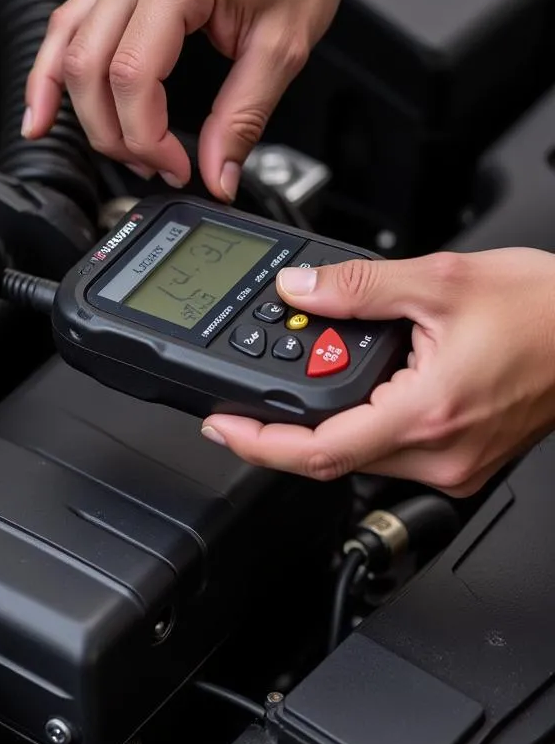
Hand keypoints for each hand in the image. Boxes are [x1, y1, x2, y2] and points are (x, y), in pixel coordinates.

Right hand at [22, 0, 350, 198]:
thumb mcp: (282, 49)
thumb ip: (242, 119)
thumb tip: (217, 175)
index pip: (132, 78)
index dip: (146, 138)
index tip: (176, 167)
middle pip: (88, 73)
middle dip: (114, 135)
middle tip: (154, 165)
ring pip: (66, 54)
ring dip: (78, 114)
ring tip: (109, 151)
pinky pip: (65, 30)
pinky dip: (50, 75)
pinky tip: (43, 112)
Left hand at [200, 249, 554, 495]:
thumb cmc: (546, 310)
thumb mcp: (441, 280)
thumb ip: (357, 288)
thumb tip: (299, 290)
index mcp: (427, 413)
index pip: (318, 450)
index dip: (258, 443)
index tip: (222, 428)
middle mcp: (439, 453)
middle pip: (331, 458)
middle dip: (281, 431)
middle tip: (248, 399)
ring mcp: (453, 463)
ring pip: (360, 457)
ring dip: (320, 427)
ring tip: (301, 382)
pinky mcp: (462, 458)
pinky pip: (390, 452)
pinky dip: (358, 425)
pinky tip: (351, 392)